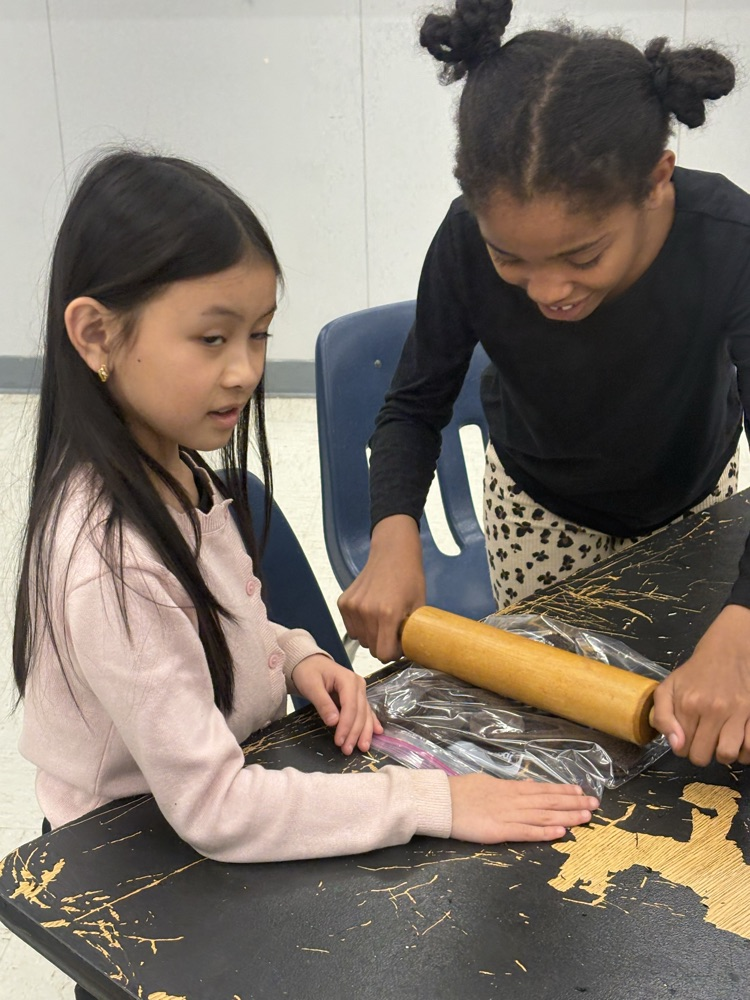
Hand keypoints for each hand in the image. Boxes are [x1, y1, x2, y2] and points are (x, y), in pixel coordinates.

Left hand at [291, 655, 382, 754]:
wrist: (309, 662)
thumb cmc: (308, 672)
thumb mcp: (311, 686)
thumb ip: (323, 703)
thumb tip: (334, 722)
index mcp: (348, 680)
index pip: (351, 707)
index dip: (346, 726)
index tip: (339, 741)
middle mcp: (358, 685)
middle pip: (360, 712)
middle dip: (355, 732)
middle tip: (347, 750)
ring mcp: (360, 690)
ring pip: (365, 714)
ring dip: (364, 732)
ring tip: (362, 748)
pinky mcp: (357, 696)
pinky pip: (366, 711)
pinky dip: (371, 722)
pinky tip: (377, 733)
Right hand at [338, 515, 425, 661]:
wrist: (392, 553)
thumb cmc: (409, 578)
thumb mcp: (419, 606)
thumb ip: (411, 632)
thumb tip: (409, 651)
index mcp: (387, 614)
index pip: (383, 654)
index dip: (393, 653)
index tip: (398, 645)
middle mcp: (366, 611)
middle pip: (371, 648)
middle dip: (383, 644)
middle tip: (392, 630)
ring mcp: (352, 606)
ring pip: (360, 639)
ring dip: (371, 636)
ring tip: (382, 620)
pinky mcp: (343, 602)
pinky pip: (351, 628)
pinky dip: (360, 626)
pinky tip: (370, 613)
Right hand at [447, 775, 598, 842]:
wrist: (442, 801)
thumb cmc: (460, 791)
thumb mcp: (487, 782)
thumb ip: (507, 787)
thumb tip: (525, 786)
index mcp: (509, 788)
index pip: (543, 789)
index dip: (563, 790)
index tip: (581, 791)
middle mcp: (514, 800)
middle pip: (549, 801)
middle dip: (573, 803)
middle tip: (595, 804)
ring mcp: (508, 815)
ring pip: (544, 816)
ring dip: (567, 816)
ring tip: (586, 817)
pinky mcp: (500, 831)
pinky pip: (527, 832)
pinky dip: (545, 833)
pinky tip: (561, 833)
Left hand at [652, 604, 749, 765]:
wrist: (727, 651)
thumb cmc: (695, 673)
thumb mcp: (668, 688)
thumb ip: (662, 717)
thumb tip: (676, 746)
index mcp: (689, 704)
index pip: (681, 749)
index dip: (683, 746)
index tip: (687, 736)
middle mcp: (714, 709)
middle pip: (703, 757)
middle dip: (700, 753)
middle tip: (703, 740)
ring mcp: (738, 712)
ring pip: (728, 756)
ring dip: (723, 754)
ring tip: (721, 742)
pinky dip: (745, 751)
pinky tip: (738, 741)